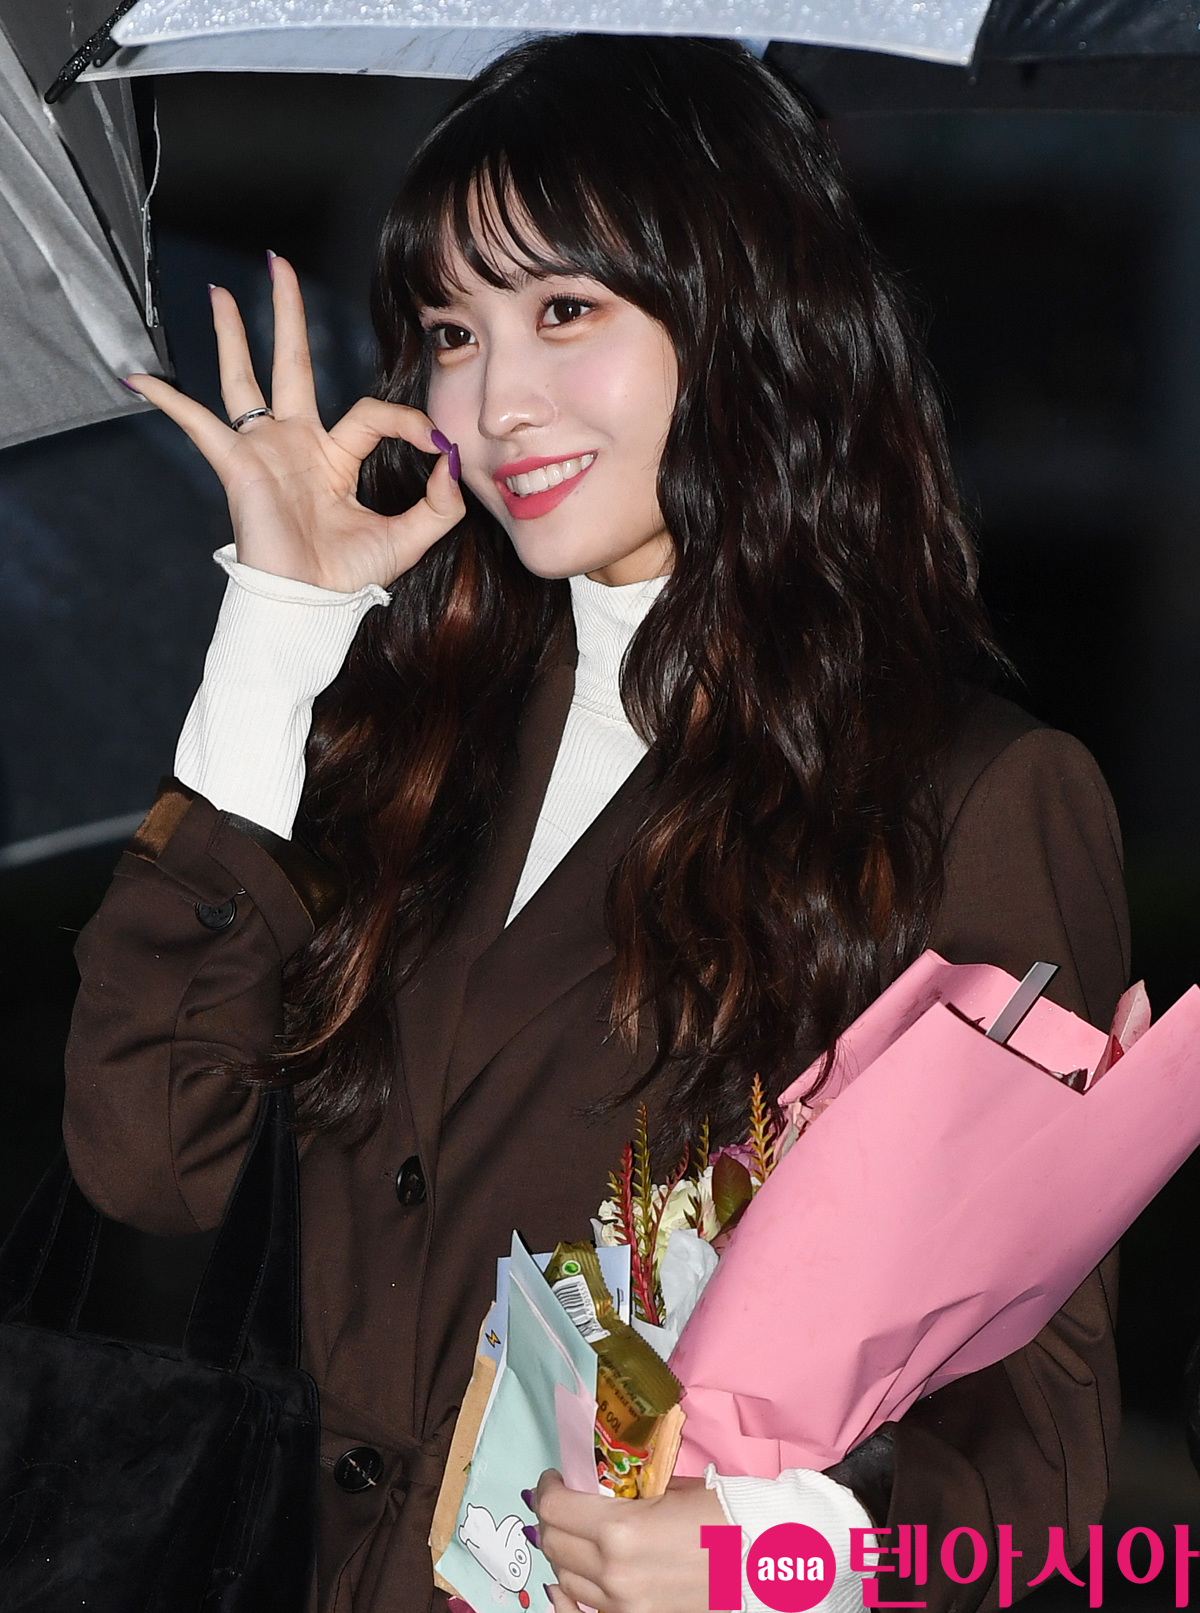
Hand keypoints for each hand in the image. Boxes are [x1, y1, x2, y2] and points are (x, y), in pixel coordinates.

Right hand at [123, 254, 463, 591]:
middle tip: (278, 265)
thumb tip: (450, 457)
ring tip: (219, 292)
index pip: (372, 415)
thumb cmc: (349, 579)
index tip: (435, 443)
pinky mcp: (238, 465)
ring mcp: (264, 452)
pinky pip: (197, 424)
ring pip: (245, 380)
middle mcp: (296, 446)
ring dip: (232, 334)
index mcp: (334, 459)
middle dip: (285, 315)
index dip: (409, 422)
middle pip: (290, 364)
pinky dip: (168, 400)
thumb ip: (440, 501)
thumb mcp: (412, 536)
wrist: (311, 608)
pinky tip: (137, 377)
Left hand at [534, 1469, 725, 1612]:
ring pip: (563, 1578)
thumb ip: (623, 1489)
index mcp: (620, 1529)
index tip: (555, 1478)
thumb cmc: (718, 1514)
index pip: (555, 1508)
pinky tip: (576, 1573)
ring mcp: (621, 1604)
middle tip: (561, 1501)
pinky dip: (575, 1589)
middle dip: (551, 1517)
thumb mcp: (666, 1487)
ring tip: (575, 1533)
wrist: (757, 1560)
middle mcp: (612, 1570)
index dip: (548, 1488)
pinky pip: (586, 1607)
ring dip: (562, 1551)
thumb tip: (593, 1485)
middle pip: (553, 1543)